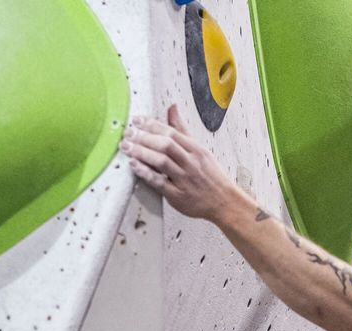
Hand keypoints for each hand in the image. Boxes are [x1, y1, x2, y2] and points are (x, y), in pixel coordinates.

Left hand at [121, 104, 236, 222]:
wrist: (225, 202)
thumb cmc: (212, 177)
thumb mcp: (200, 149)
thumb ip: (182, 129)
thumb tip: (172, 108)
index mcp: (197, 150)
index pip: (171, 132)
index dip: (151, 125)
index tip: (137, 121)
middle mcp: (191, 163)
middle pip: (165, 145)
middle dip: (143, 137)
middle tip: (127, 133)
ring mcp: (185, 180)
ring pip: (162, 161)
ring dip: (141, 152)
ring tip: (126, 146)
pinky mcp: (179, 196)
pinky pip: (160, 182)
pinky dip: (146, 173)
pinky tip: (134, 165)